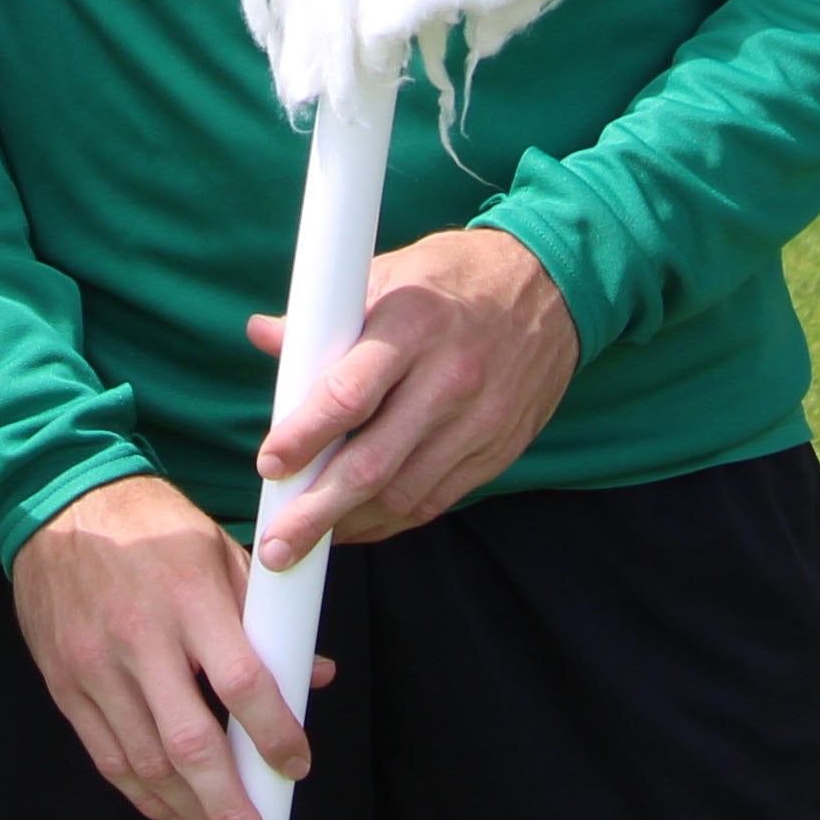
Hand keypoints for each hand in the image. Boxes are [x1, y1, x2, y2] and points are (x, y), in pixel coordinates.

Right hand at [8, 473, 326, 819]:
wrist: (56, 503)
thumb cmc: (152, 526)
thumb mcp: (220, 552)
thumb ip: (265, 619)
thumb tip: (317, 676)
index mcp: (188, 596)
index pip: (241, 681)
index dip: (274, 734)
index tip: (296, 768)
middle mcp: (140, 637)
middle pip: (190, 742)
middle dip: (229, 807)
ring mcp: (96, 666)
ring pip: (145, 762)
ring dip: (188, 811)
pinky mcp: (65, 685)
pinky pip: (107, 757)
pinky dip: (142, 796)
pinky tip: (172, 815)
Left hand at [246, 228, 573, 563]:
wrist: (553, 286)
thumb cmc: (456, 277)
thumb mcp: (390, 274)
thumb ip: (328, 317)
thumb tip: (265, 336)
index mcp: (414, 324)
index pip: (350, 395)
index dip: (303, 436)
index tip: (269, 465)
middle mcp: (450, 377)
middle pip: (373, 462)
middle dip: (316, 511)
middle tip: (275, 545)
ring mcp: (479, 420)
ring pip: (404, 493)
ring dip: (349, 526)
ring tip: (304, 544)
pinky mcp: (498, 449)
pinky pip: (437, 499)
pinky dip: (390, 521)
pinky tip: (355, 527)